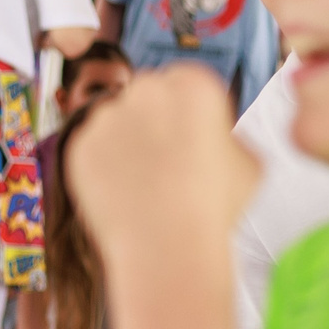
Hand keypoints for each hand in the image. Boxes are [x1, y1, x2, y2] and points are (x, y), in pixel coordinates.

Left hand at [65, 65, 258, 281]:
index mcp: (193, 84)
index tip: (194, 137)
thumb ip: (230, 137)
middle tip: (166, 160)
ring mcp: (106, 116)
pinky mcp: (79, 144)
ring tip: (145, 181)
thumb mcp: (250, 162)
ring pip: (116, 119)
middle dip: (155, 120)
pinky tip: (123, 190)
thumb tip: (216, 138)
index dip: (190, 111)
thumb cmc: (214, 206)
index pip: (186, 82)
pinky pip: (93, 147)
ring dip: (127, 140)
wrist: (166, 245)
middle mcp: (145, 90)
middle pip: (148, 95)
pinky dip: (104, 165)